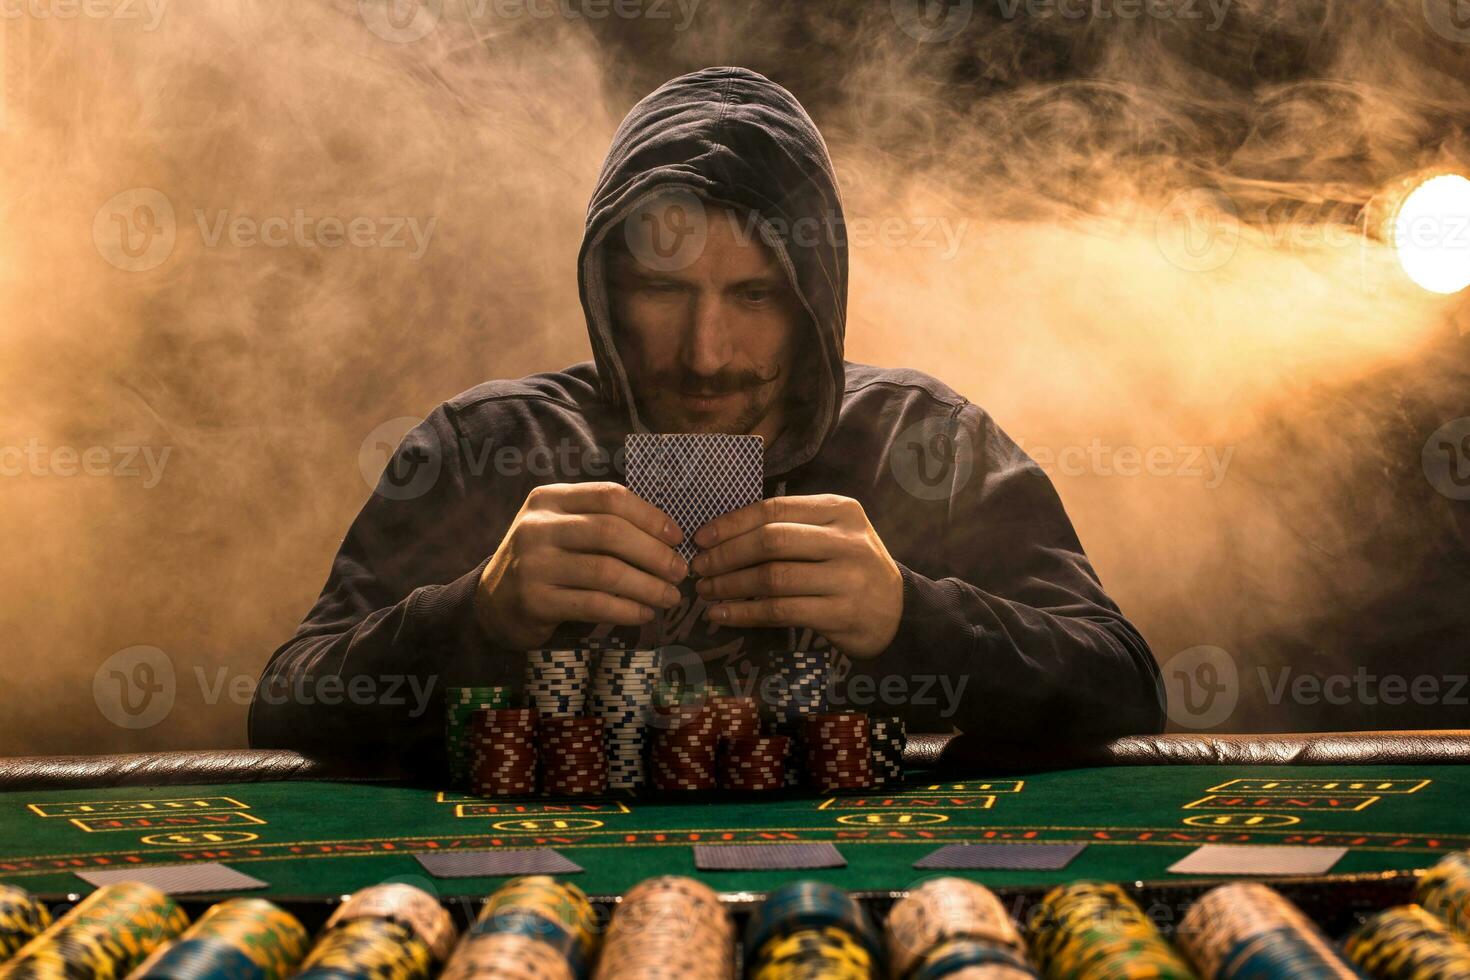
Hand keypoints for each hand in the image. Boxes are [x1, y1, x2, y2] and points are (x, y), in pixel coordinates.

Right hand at [475, 483, 686, 649]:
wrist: (493, 602)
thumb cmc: (545, 561)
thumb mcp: (563, 527)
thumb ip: (602, 521)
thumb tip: (668, 534)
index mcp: (549, 498)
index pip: (610, 496)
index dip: (650, 516)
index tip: (677, 537)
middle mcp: (537, 526)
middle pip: (611, 532)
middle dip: (655, 553)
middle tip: (680, 572)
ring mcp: (533, 564)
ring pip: (606, 571)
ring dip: (647, 586)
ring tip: (670, 596)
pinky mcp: (535, 601)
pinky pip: (594, 604)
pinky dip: (627, 610)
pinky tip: (645, 613)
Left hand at [690, 495, 902, 657]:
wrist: (897, 612)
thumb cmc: (850, 568)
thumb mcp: (833, 534)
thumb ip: (792, 527)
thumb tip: (722, 533)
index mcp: (840, 510)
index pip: (775, 509)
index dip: (732, 523)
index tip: (701, 537)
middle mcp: (846, 539)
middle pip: (772, 541)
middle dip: (726, 554)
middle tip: (699, 567)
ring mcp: (846, 577)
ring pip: (773, 577)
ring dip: (730, 585)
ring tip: (706, 591)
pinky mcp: (841, 613)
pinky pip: (781, 610)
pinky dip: (745, 612)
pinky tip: (723, 615)